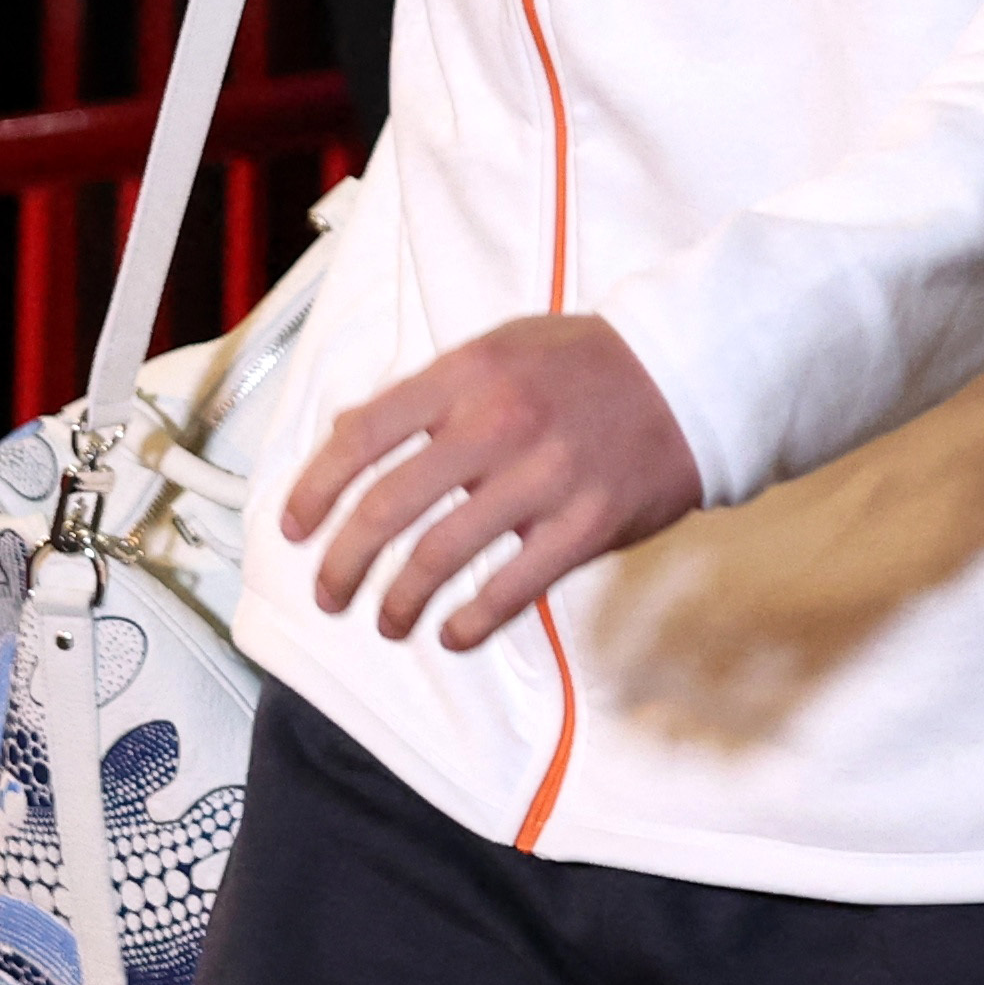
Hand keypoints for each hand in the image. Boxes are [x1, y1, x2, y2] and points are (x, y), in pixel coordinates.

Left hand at [281, 315, 702, 650]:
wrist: (689, 376)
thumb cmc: (585, 363)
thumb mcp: (497, 349)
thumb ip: (426, 392)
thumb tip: (346, 431)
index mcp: (465, 374)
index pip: (363, 435)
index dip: (316, 487)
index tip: (294, 528)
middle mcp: (496, 423)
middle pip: (388, 507)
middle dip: (343, 562)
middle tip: (329, 593)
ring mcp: (542, 478)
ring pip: (440, 557)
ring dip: (398, 602)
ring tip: (385, 623)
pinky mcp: (584, 525)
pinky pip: (511, 589)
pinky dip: (470, 622)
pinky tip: (451, 635)